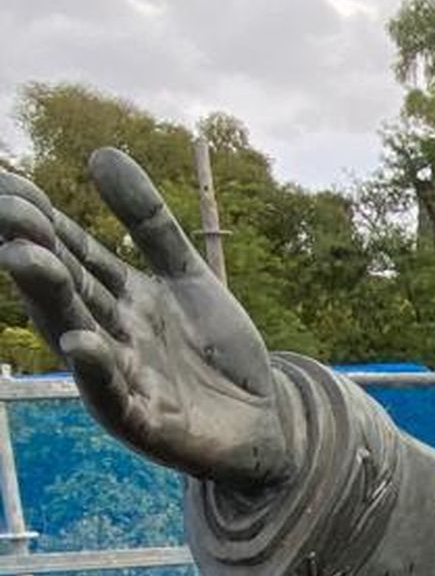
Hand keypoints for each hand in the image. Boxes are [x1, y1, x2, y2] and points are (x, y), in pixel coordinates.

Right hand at [0, 151, 289, 487]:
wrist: (266, 423)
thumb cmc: (216, 351)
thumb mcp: (187, 274)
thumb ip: (147, 220)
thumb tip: (99, 152)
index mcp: (119, 298)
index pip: (74, 252)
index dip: (45, 220)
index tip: (9, 183)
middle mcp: (111, 335)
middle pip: (69, 289)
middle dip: (35, 252)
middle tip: (6, 213)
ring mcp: (127, 379)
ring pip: (81, 334)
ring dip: (52, 300)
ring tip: (23, 258)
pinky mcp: (149, 423)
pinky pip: (118, 398)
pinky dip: (98, 373)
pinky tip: (80, 345)